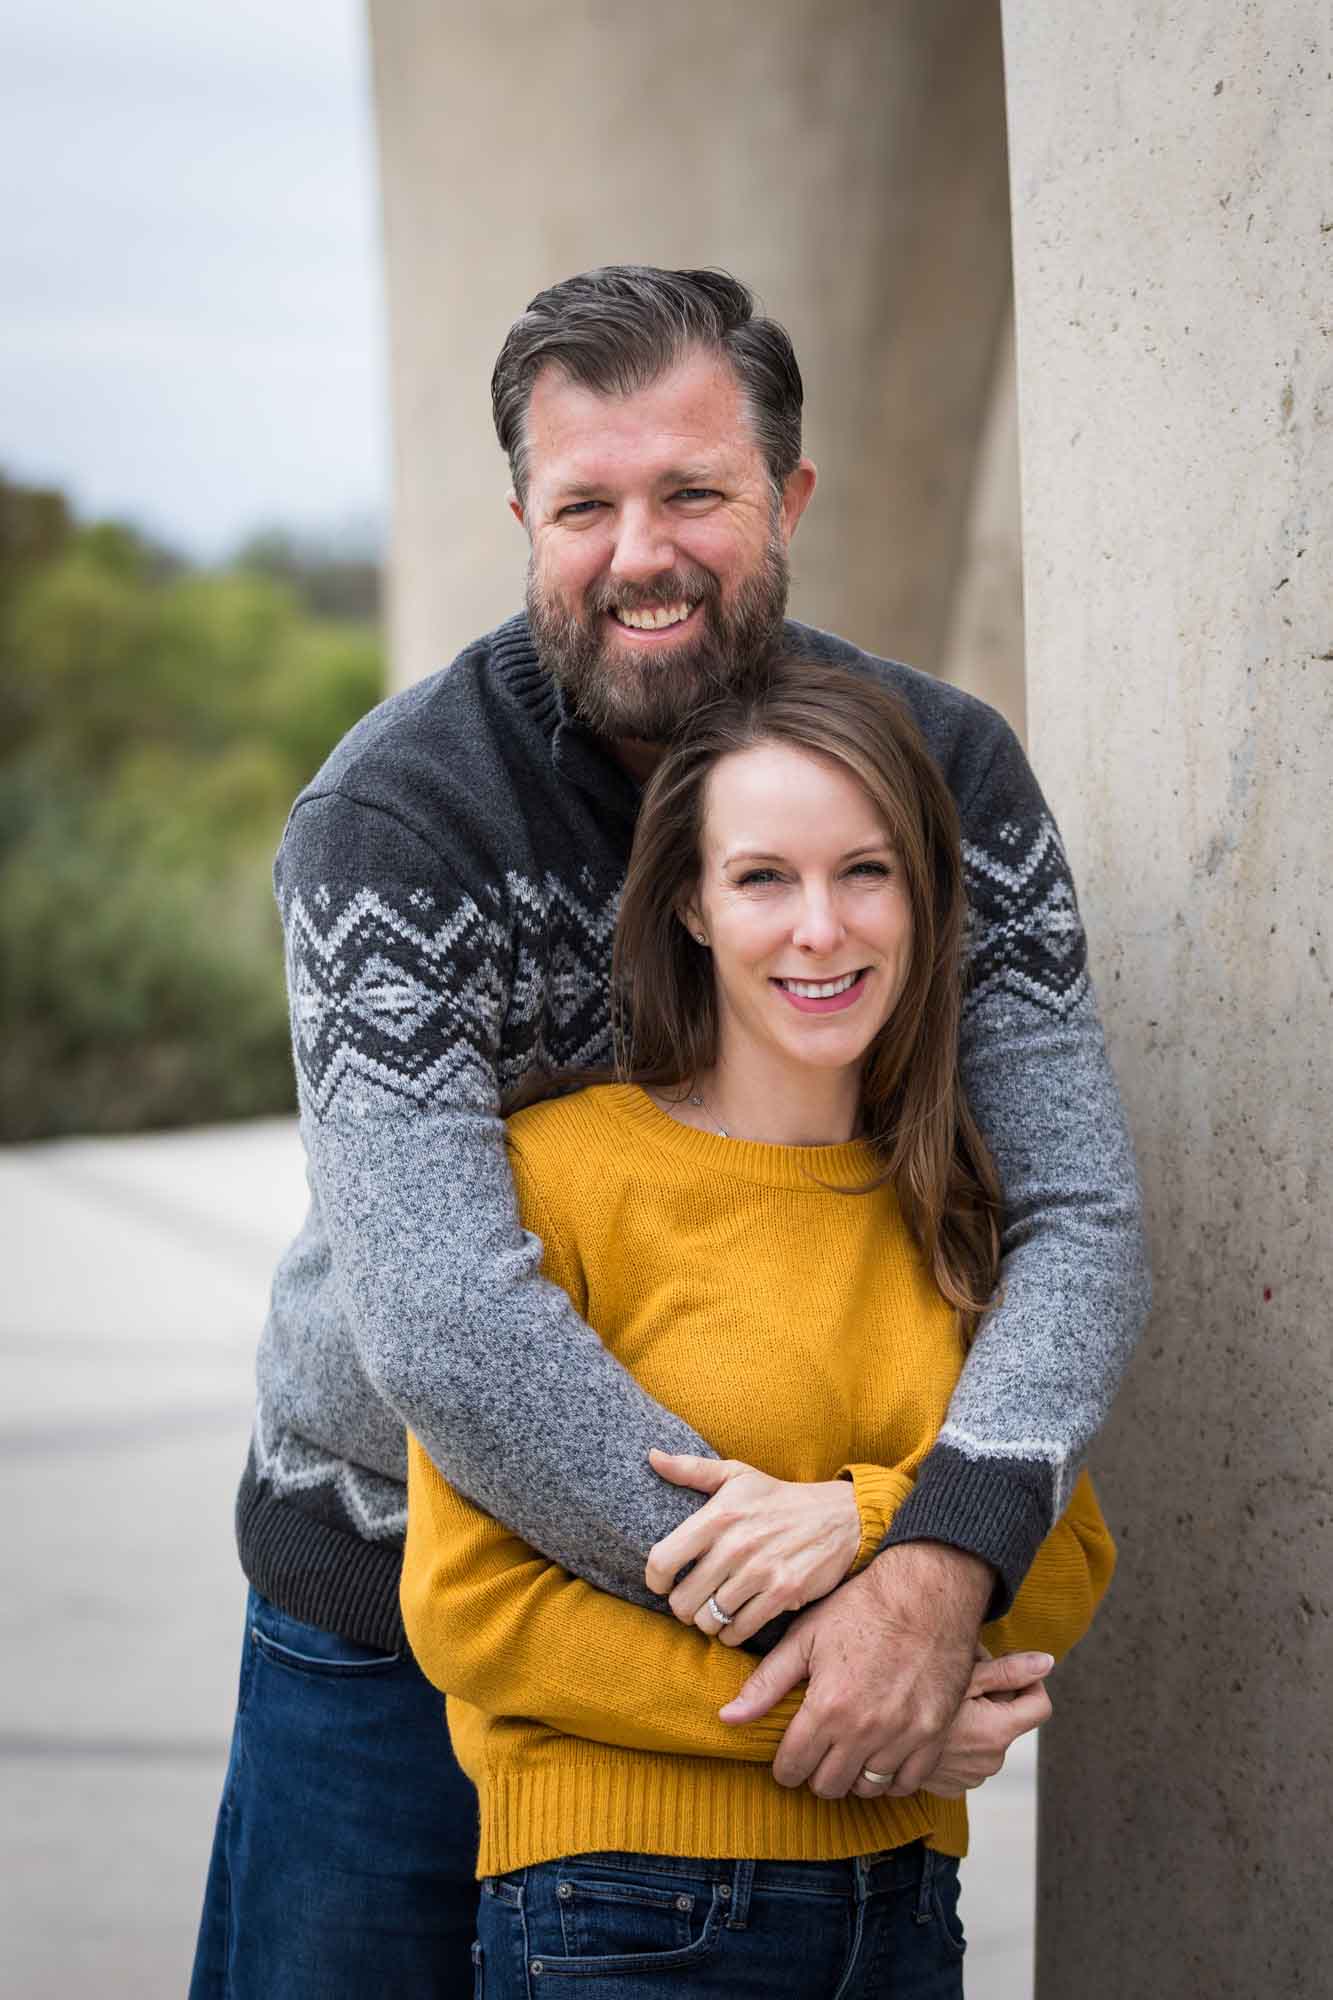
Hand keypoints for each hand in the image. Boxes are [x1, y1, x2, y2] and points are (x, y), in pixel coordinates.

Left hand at [644, 1450, 861, 1645]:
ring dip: (708, 1621)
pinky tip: (734, 1620)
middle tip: (692, 1601)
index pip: (663, 1560)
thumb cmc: (778, 1497)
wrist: (838, 1516)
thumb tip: (652, 1456)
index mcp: (718, 1516)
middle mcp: (736, 1545)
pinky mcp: (783, 1592)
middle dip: (682, 1607)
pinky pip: (740, 1630)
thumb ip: (691, 1469)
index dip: (654, 1580)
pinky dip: (732, 1633)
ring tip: (713, 1611)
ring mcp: (760, 1571)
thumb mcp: (736, 1475)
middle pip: (683, 1601)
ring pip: (709, 1620)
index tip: (662, 1584)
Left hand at [717, 1540, 993, 1798]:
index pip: (792, 1769)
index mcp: (827, 1708)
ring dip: (852, 1775)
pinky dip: (891, 1776)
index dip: (784, 1765)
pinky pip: (906, 1783)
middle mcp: (865, 1731)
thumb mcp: (805, 1637)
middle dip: (815, 1772)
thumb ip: (766, 1683)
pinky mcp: (934, 1736)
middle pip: (827, 1786)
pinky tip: (881, 1752)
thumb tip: (727, 1718)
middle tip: (817, 1750)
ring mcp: (903, 1737)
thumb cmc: (862, 1608)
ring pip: (866, 1788)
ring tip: (848, 1750)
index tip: (789, 1753)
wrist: (928, 1592)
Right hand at [859, 1649, 1053, 1799]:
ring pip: (988, 1735)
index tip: (1006, 1668)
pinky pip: (968, 1756)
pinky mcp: (953, 1786)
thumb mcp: (961, 1677)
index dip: (1029, 1682)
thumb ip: (1008, 1671)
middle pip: (1010, 1718)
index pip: (1040, 1705)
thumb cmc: (915, 1698)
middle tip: (961, 1674)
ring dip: (976, 1717)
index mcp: (998, 1732)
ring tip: (943, 1699)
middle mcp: (991, 1760)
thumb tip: (1048, 1662)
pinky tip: (934, 1724)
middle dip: (994, 1694)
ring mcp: (972, 1776)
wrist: (872, 1742)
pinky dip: (959, 1739)